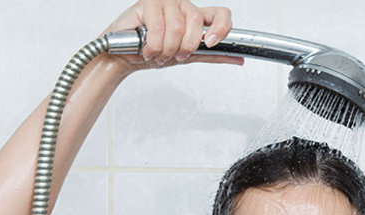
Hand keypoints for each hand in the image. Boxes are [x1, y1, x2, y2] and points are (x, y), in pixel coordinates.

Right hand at [104, 0, 243, 69]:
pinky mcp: (148, 2)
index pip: (221, 14)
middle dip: (185, 48)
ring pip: (178, 28)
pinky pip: (159, 28)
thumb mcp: (189, 57)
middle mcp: (183, 6)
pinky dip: (153, 46)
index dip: (221, 28)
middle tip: (173, 56)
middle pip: (197, 24)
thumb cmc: (155, 53)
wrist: (125, 57)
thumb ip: (214, 55)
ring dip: (166, 50)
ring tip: (157, 53)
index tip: (211, 42)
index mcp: (195, 17)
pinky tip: (147, 49)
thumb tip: (239, 57)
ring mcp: (166, 2)